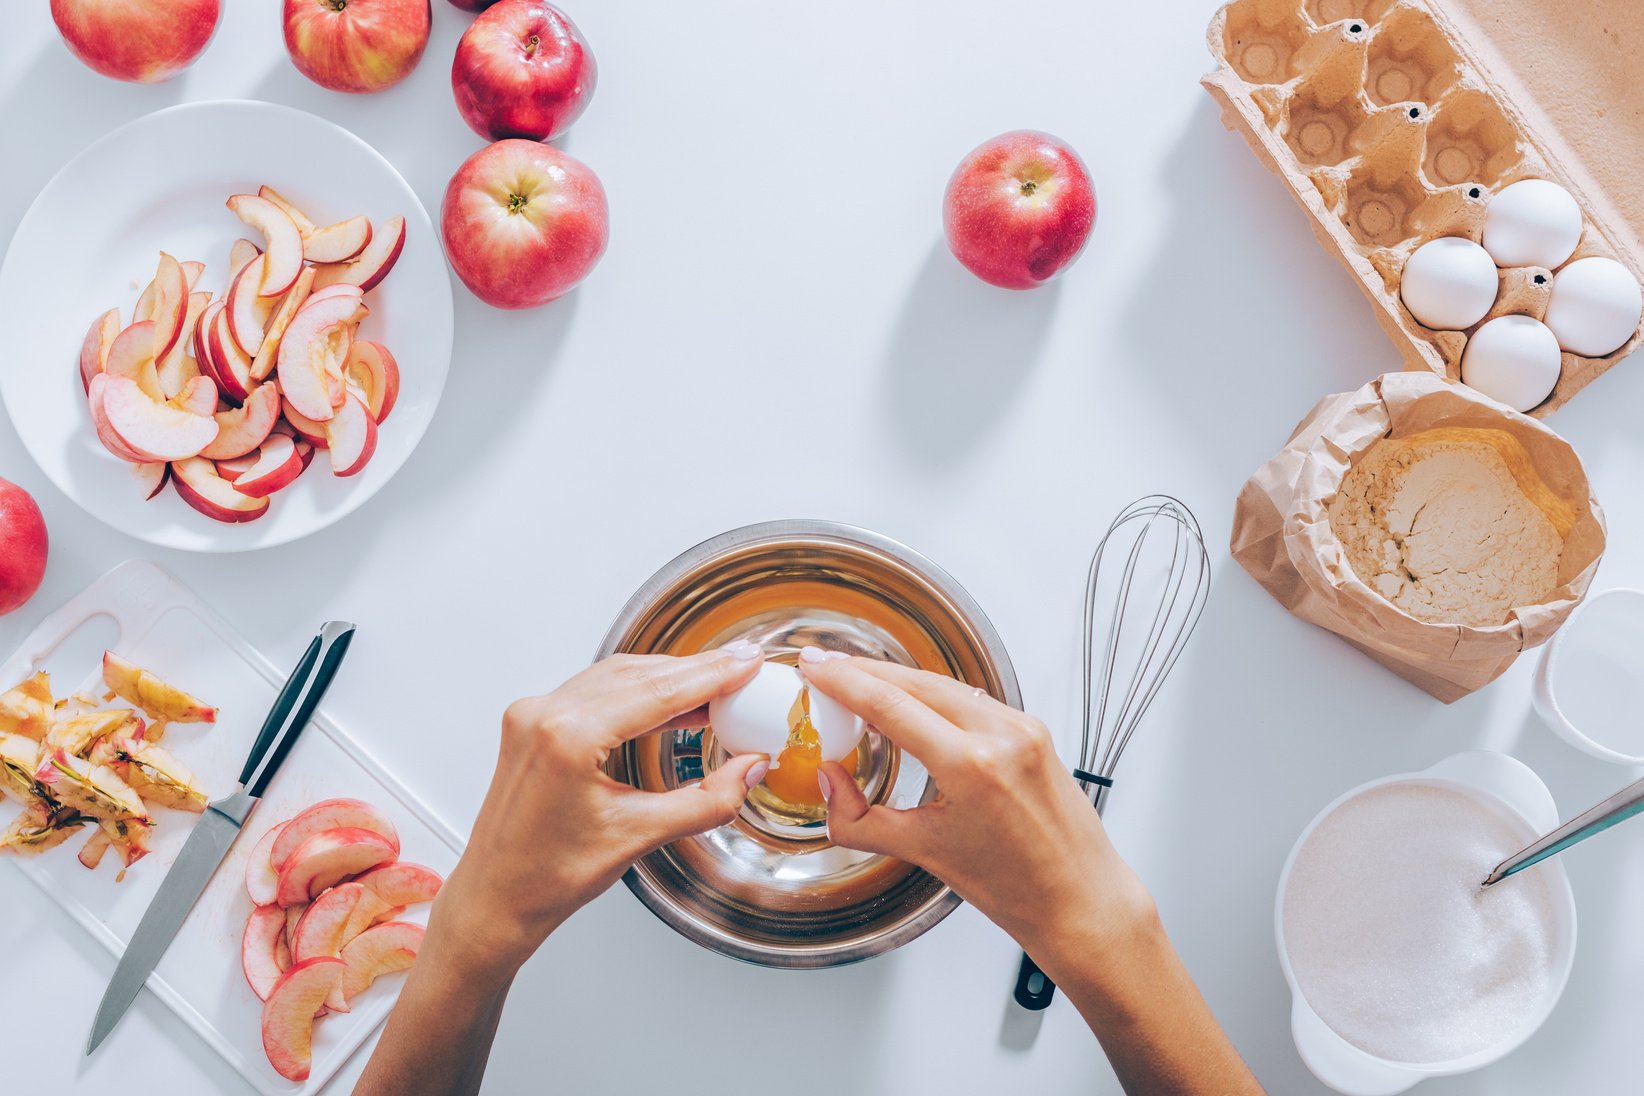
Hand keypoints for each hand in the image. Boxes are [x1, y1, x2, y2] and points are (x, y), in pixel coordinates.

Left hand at [429, 645, 767, 976]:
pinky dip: (638, 692)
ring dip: (668, 679)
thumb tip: (749, 769)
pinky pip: (595, 691)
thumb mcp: (639, 837)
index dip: (713, 675)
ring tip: (717, 685)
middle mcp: (544, 714)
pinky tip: (670, 702)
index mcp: (568, 738)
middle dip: (696, 671)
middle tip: (742, 667)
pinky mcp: (530, 722)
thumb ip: (707, 801)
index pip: (659, 693)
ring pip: (617, 677)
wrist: (495, 900)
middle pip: (639, 675)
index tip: (748, 661)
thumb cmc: (547, 878)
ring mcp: (533, 714)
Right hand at [799, 650, 1155, 969]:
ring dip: (898, 681)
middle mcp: (1001, 736)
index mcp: (972, 766)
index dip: (843, 680)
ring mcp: (1022, 728)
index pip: (890, 705)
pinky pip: (971, 700)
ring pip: (944, 686)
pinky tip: (910, 705)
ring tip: (858, 686)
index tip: (814, 665)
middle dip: (864, 672)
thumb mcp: (926, 855)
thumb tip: (830, 782)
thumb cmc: (1017, 888)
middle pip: (915, 683)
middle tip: (825, 667)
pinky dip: (933, 697)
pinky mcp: (1033, 729)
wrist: (1080, 900)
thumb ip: (862, 819)